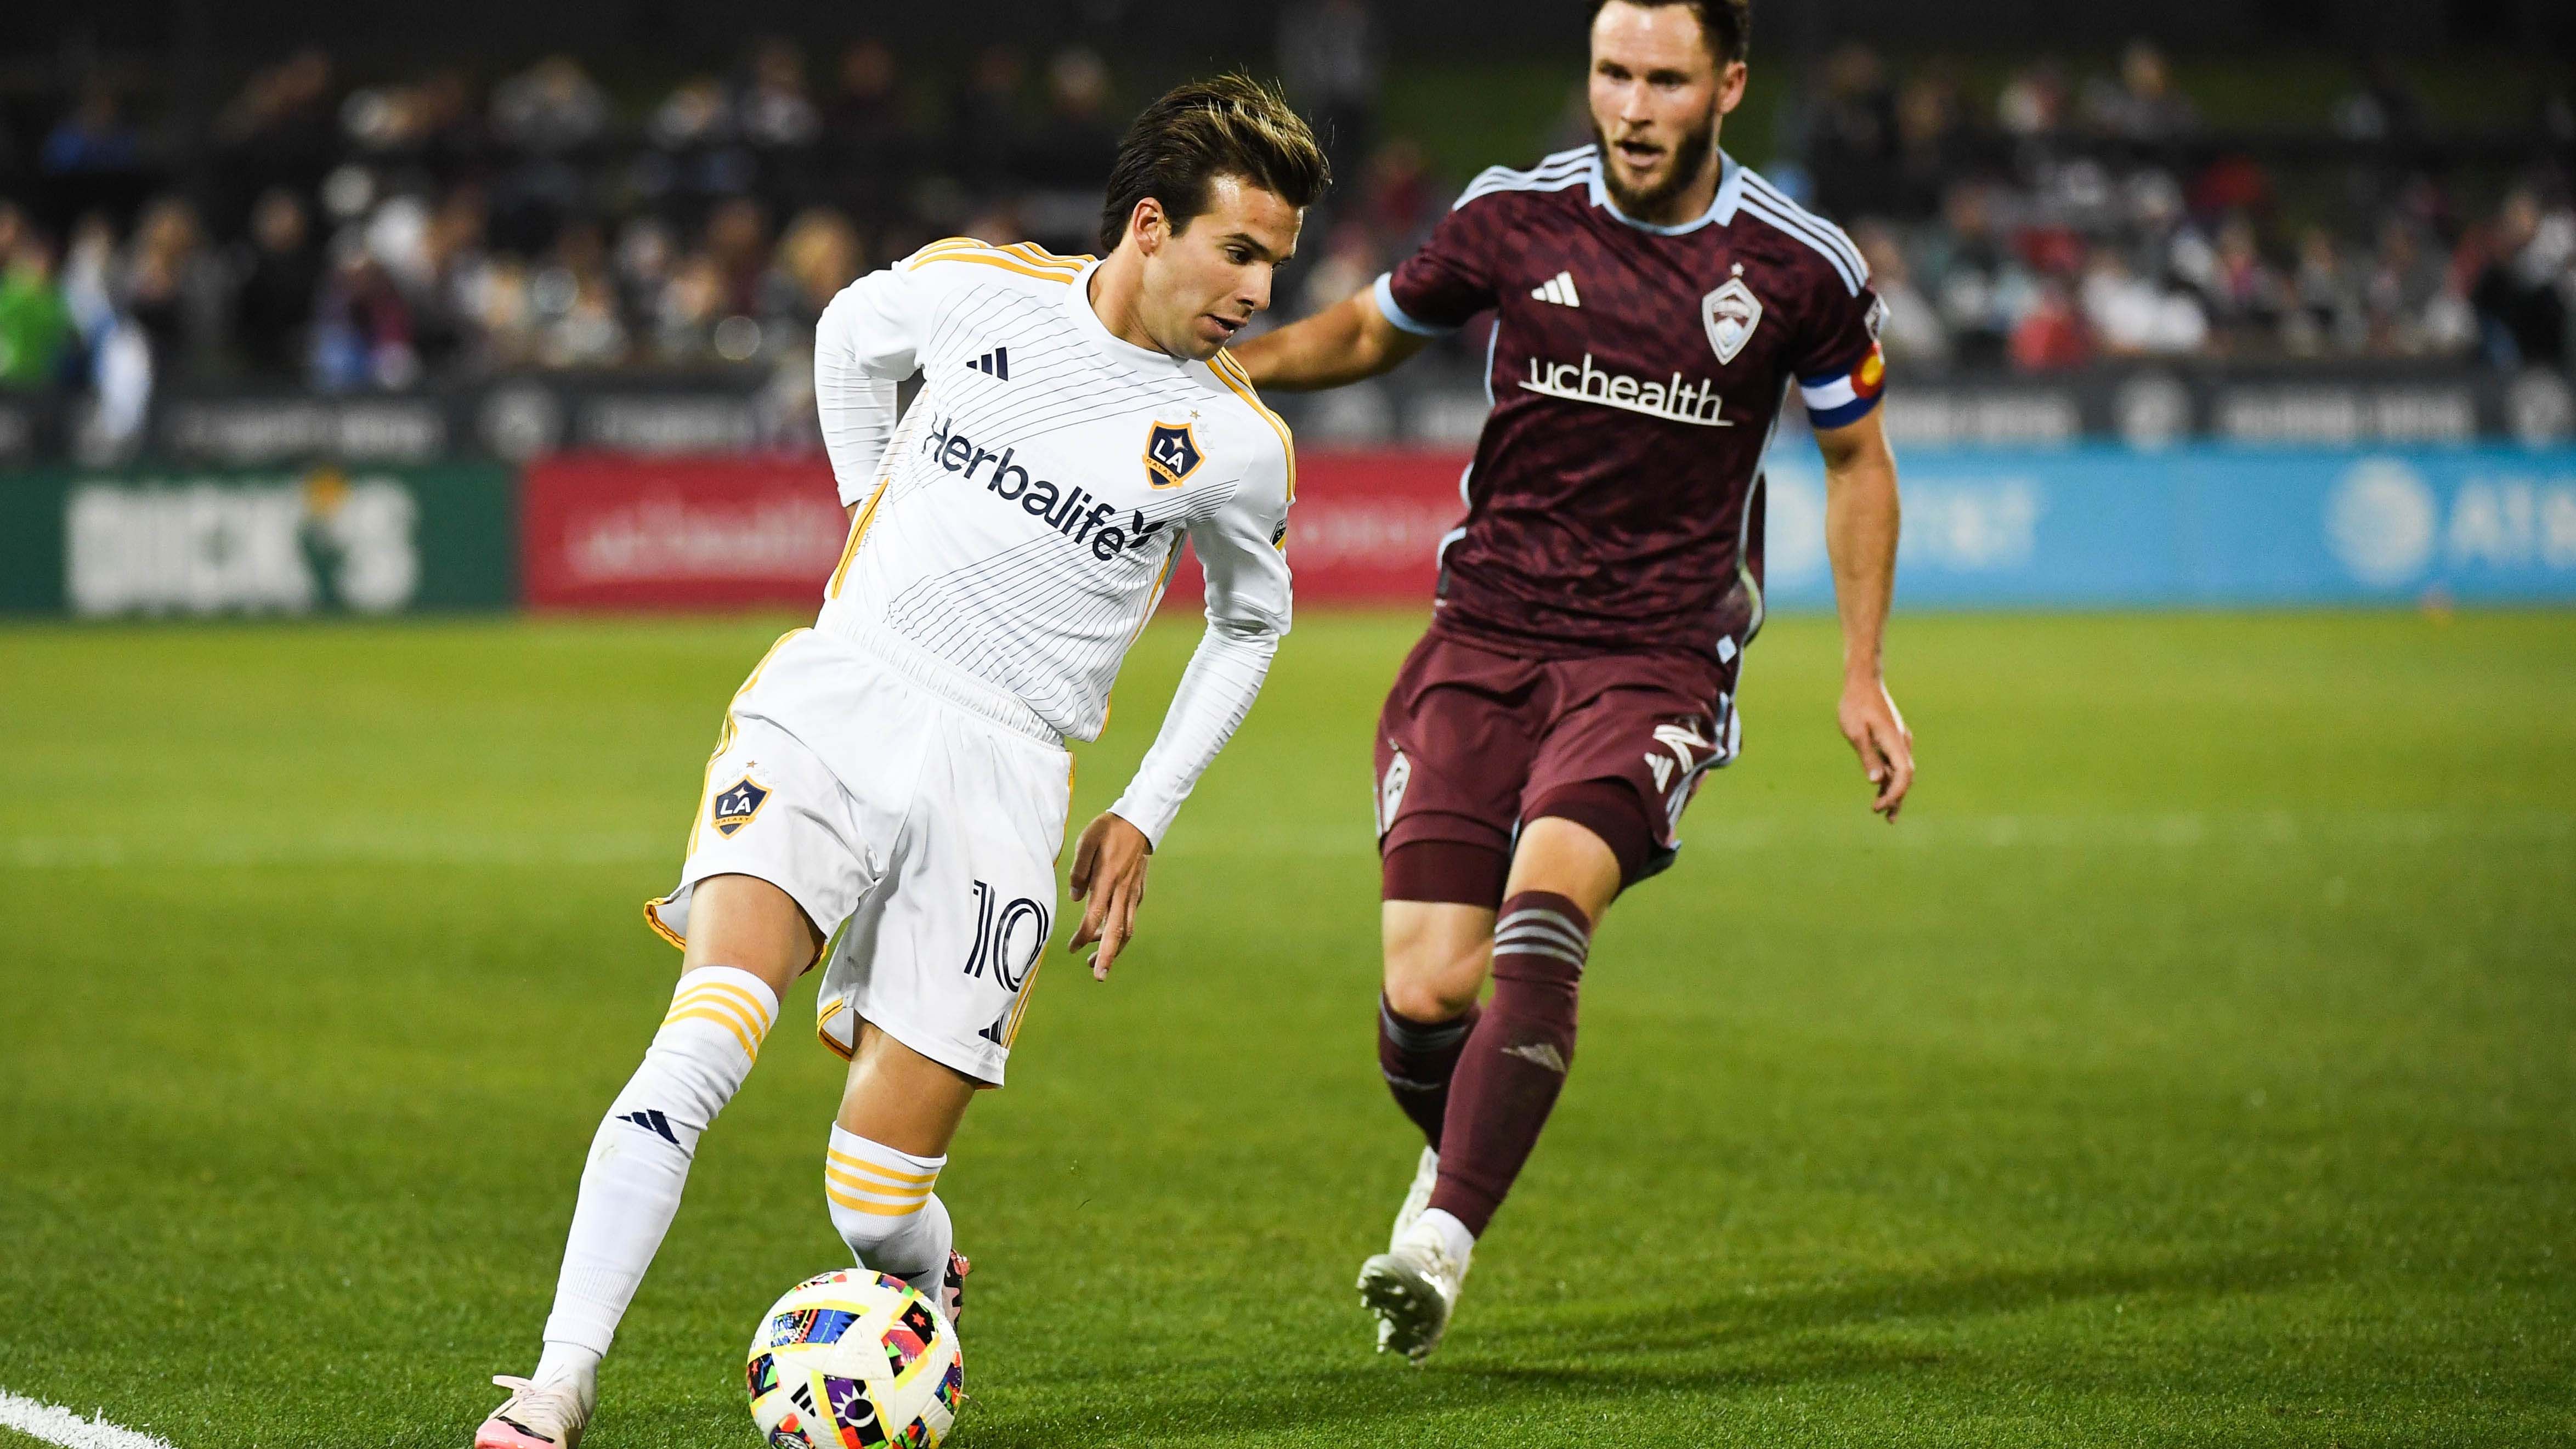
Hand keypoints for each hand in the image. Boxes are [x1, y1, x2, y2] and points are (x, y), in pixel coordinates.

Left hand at [1067, 812, 1151, 979]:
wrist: (1140, 821)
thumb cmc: (1109, 829)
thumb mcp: (1086, 842)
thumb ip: (1078, 871)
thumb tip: (1075, 898)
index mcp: (1108, 881)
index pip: (1095, 917)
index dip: (1083, 936)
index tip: (1071, 949)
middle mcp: (1122, 892)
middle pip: (1117, 932)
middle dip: (1108, 957)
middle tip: (1099, 977)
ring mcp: (1133, 894)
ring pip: (1127, 929)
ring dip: (1114, 949)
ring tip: (1098, 963)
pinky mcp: (1138, 892)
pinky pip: (1129, 918)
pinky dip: (1120, 933)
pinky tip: (1108, 935)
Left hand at [1838, 677, 1914, 821]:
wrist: (1862, 681)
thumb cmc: (1855, 705)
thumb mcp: (1856, 733)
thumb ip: (1867, 757)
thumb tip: (1876, 782)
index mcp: (1894, 742)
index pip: (1904, 775)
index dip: (1895, 794)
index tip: (1880, 808)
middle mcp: (1901, 743)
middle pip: (1905, 777)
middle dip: (1897, 799)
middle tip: (1887, 819)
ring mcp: (1898, 741)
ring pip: (1900, 772)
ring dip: (1894, 792)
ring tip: (1886, 815)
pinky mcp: (1891, 739)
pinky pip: (1894, 763)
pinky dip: (1889, 779)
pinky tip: (1881, 791)